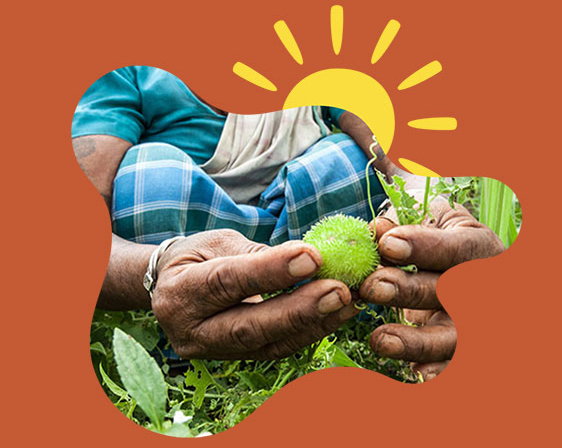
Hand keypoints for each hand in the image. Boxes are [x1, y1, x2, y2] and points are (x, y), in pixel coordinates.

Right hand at [151, 229, 358, 359]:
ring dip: (314, 323)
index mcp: (180, 292)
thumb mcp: (217, 242)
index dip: (270, 270)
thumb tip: (307, 260)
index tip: (312, 256)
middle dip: (299, 310)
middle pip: (249, 326)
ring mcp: (214, 351)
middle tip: (340, 290)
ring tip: (347, 301)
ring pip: (269, 344)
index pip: (227, 281)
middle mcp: (192, 331)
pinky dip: (311, 331)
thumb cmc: (197, 257)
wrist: (173, 289)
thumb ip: (256, 253)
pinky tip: (337, 313)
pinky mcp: (237, 359)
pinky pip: (278, 349)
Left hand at [360, 197, 503, 379]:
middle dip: (408, 290)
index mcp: (479, 248)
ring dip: (415, 341)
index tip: (386, 244)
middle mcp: (483, 288)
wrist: (457, 269)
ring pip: (452, 337)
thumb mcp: (428, 223)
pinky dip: (436, 371)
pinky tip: (415, 373)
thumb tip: (376, 230)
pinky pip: (452, 364)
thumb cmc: (437, 240)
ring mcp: (476, 324)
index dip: (423, 246)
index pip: (455, 248)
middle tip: (372, 286)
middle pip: (450, 293)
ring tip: (379, 338)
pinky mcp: (462, 351)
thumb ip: (403, 225)